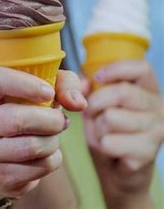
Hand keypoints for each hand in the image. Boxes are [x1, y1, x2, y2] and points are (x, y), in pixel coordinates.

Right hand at [0, 67, 85, 202]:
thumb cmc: (18, 109)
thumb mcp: (33, 87)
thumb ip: (61, 83)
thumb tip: (78, 103)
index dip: (24, 84)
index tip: (48, 92)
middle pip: (16, 120)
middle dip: (49, 119)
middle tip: (60, 118)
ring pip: (32, 147)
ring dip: (53, 139)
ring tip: (52, 133)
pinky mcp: (0, 176)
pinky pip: (41, 167)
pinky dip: (52, 157)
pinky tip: (44, 151)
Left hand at [82, 60, 163, 208]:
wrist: (117, 170)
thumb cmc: (107, 131)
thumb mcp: (96, 104)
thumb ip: (88, 87)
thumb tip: (82, 83)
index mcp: (148, 90)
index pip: (141, 68)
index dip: (117, 69)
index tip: (97, 77)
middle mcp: (159, 108)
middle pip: (122, 92)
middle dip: (96, 103)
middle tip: (92, 113)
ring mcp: (157, 131)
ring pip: (112, 118)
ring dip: (98, 127)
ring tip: (105, 133)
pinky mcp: (148, 153)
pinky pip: (110, 142)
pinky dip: (102, 145)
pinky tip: (112, 149)